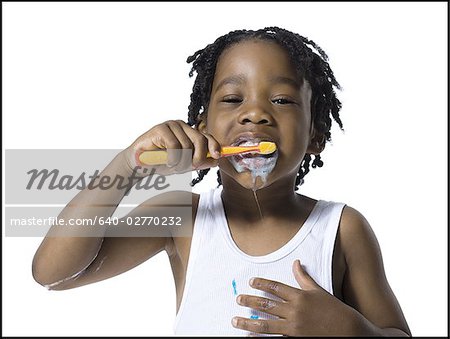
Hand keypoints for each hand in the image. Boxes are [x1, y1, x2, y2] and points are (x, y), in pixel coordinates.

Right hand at [123, 120, 220, 176]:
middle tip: (190, 167)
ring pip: (186, 146)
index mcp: (189, 133)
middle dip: (197, 158)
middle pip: (200, 140)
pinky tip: (166, 162)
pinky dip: (171, 158)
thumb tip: (216, 161)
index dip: (214, 146)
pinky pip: (174, 145)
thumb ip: (199, 162)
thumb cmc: (161, 163)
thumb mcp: (183, 165)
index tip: (217, 156)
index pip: (207, 137)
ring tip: (172, 165)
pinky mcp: (160, 128)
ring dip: (180, 162)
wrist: (139, 165)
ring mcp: (171, 125)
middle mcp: (182, 127)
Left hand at [232, 260, 357, 335]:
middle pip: (267, 305)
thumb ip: (304, 279)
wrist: (350, 331)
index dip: (262, 284)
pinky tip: (250, 338)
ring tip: (235, 321)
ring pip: (266, 325)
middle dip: (250, 302)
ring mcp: (294, 328)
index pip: (275, 287)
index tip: (251, 282)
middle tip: (238, 300)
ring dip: (248, 323)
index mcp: (300, 297)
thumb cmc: (335, 310)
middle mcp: (295, 311)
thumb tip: (296, 263)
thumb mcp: (319, 292)